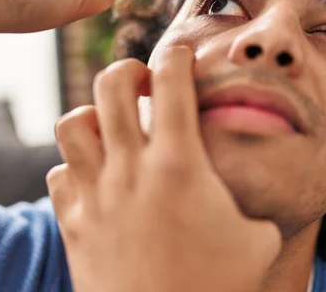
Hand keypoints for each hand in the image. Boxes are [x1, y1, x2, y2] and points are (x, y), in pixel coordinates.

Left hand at [47, 47, 281, 291]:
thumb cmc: (218, 288)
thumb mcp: (258, 238)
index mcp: (180, 164)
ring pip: (72, 123)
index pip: (172, 82)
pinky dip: (76, 166)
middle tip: (143, 84)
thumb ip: (253, 202)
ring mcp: (95, 195)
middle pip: (111, 85)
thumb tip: (266, 186)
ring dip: (93, 114)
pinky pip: (59, 173)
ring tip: (114, 127)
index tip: (181, 56)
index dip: (177, 57)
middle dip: (128, 70)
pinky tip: (98, 179)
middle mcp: (130, 170)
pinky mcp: (72, 223)